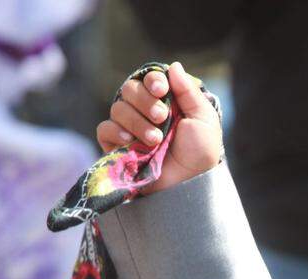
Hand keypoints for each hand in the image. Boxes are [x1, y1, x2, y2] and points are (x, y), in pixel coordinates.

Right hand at [96, 62, 222, 193]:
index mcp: (165, 101)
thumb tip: (173, 66)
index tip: (161, 89)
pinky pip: (105, 128)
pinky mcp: (117, 145)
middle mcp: (145, 111)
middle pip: (129, 89)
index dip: (152, 80)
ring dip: (137, 121)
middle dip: (145, 101)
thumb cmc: (199, 153)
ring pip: (118, 108)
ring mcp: (129, 128)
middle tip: (162, 118)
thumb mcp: (203, 120)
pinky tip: (131, 140)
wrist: (190, 182)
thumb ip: (189, 92)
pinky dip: (116, 131)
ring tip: (155, 139)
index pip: (149, 78)